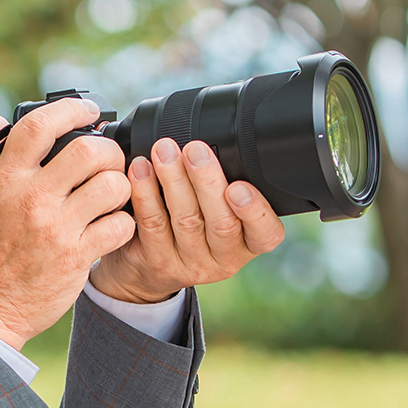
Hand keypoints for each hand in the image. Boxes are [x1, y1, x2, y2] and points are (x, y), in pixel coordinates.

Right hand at [0, 100, 134, 348]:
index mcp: (6, 180)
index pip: (39, 127)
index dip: (70, 109)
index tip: (88, 111)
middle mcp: (31, 199)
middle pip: (88, 151)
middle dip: (108, 151)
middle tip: (108, 161)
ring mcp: (55, 228)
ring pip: (111, 185)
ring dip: (120, 186)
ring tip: (112, 195)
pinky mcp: (75, 257)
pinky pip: (119, 225)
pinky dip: (124, 222)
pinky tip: (111, 226)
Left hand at [88, 136, 283, 303]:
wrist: (149, 271)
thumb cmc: (194, 230)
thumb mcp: (221, 215)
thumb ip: (227, 186)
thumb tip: (220, 136)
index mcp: (249, 243)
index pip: (266, 233)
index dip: (255, 211)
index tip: (239, 186)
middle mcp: (224, 259)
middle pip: (221, 222)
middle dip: (207, 181)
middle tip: (195, 149)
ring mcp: (190, 265)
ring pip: (186, 220)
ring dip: (174, 180)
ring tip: (164, 150)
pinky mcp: (157, 262)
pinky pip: (153, 224)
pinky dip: (146, 193)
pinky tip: (141, 170)